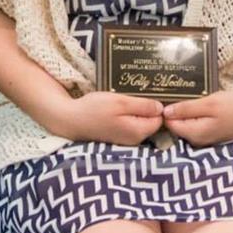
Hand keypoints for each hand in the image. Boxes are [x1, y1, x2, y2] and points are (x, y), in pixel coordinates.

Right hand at [46, 91, 163, 145]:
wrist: (71, 120)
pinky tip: (121, 106)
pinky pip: (132, 124)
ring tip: (127, 98)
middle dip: (148, 107)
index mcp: (138, 131)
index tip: (150, 92)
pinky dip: (129, 115)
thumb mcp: (120, 102)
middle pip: (152, 122)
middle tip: (138, 92)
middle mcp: (135, 139)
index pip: (160, 119)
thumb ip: (143, 106)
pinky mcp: (118, 136)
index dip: (157, 105)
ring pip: (141, 122)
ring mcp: (126, 139)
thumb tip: (161, 108)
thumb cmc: (94, 109)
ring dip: (138, 110)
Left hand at [161, 89, 232, 146]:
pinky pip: (193, 122)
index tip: (165, 93)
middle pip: (175, 124)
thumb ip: (187, 109)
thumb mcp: (210, 104)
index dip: (165, 109)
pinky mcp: (208, 132)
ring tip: (184, 93)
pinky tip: (195, 101)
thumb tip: (165, 112)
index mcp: (194, 133)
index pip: (169, 123)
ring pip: (184, 122)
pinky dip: (191, 112)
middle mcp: (196, 139)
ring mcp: (203, 137)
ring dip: (182, 109)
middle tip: (174, 90)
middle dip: (173, 109)